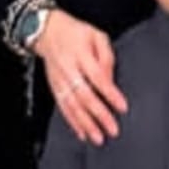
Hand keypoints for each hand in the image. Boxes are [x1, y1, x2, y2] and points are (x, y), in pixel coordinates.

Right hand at [36, 9, 125, 144]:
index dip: (110, 94)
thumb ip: (106, 56)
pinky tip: (81, 132)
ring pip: (72, 105)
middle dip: (99, 115)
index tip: (122, 107)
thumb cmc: (75, 33)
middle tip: (112, 129)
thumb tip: (110, 78)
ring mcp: (60, 80)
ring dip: (85, 124)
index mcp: (81, 55)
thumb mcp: (97, 35)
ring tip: (97, 137)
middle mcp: (69, 69)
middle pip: (84, 96)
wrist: (47, 31)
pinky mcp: (54, 87)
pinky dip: (72, 122)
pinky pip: (63, 107)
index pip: (98, 77)